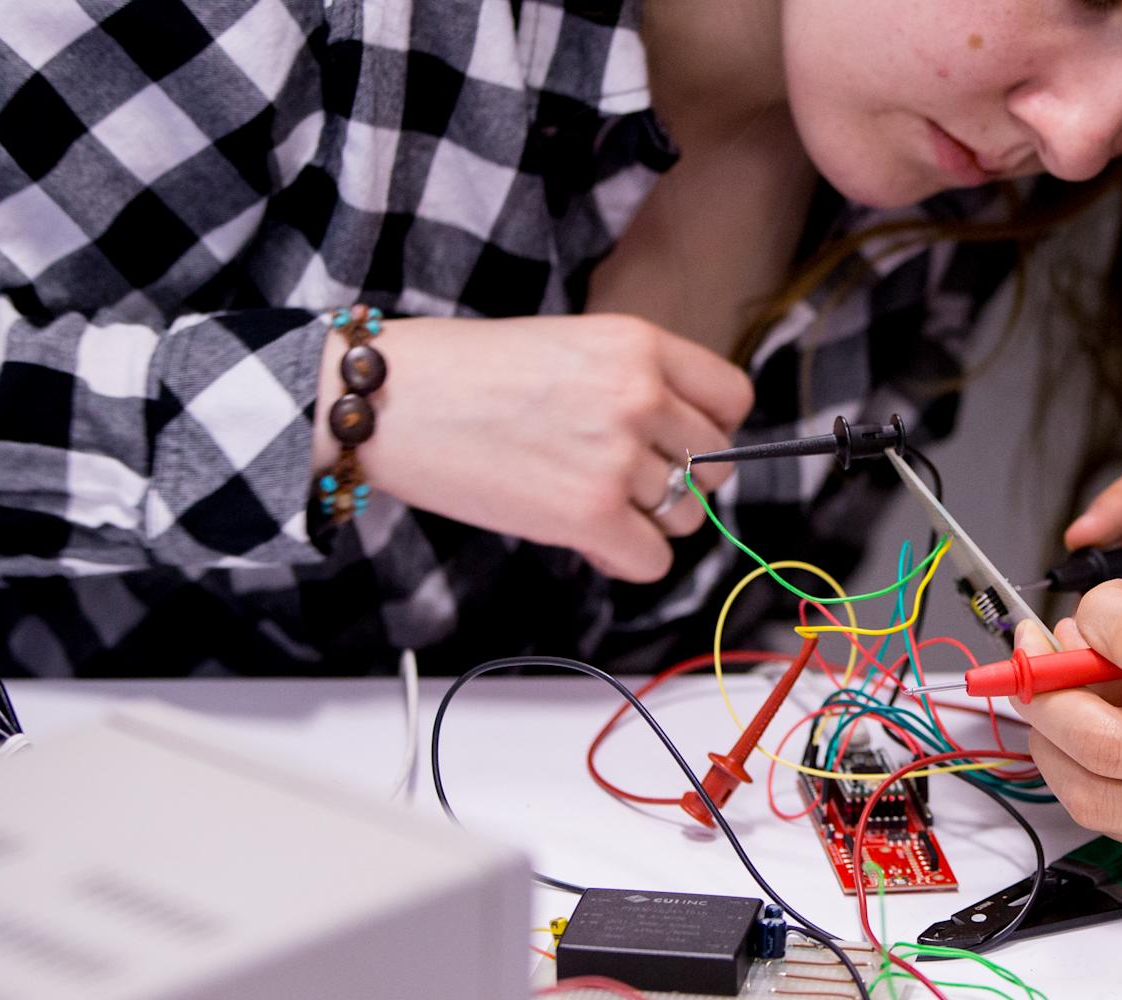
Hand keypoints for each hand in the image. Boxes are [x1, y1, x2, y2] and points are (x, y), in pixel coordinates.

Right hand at [317, 314, 753, 581]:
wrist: (389, 399)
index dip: (712, 430)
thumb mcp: (569, 345)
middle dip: (676, 483)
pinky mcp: (589, 512)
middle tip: (621, 483)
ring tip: (589, 506)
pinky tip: (585, 540)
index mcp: (639, 343)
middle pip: (714, 465)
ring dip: (646, 523)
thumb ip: (633, 383)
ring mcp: (617, 454)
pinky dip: (623, 560)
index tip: (680, 445)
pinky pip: (652, 560)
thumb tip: (686, 450)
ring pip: (685, 518)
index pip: (733, 398)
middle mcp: (640, 394)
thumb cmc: (466, 372)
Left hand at [1012, 582, 1121, 928]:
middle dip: (1044, 692)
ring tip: (1054, 705)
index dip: (1094, 619)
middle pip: (1102, 736)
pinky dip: (1096, 785)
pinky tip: (1097, 750)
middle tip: (1036, 660)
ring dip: (1053, 745)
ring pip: (1100, 794)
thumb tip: (1102, 636)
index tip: (1090, 609)